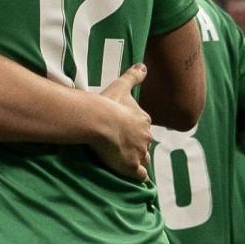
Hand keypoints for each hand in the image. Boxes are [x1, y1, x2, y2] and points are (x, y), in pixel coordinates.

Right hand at [89, 63, 151, 180]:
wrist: (98, 120)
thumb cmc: (108, 103)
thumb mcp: (121, 86)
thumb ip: (133, 76)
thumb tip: (144, 66)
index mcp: (144, 120)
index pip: (143, 128)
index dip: (135, 131)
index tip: (125, 132)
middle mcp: (146, 137)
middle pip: (144, 145)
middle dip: (137, 146)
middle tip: (122, 147)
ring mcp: (139, 153)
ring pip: (143, 160)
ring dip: (138, 161)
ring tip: (126, 162)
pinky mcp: (131, 166)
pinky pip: (140, 175)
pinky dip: (138, 176)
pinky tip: (133, 177)